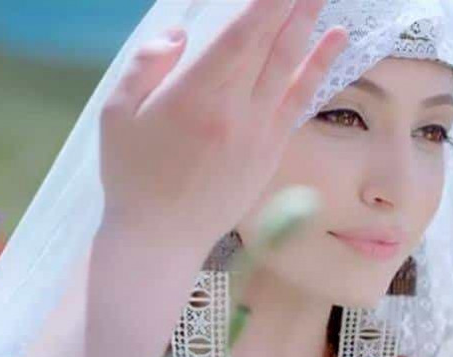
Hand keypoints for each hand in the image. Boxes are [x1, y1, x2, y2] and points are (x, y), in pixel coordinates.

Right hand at [99, 0, 346, 243]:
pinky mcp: (272, 150)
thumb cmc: (133, 175)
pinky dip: (319, 67)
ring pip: (292, 68)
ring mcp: (260, 132)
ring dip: (310, 26)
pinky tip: (334, 43)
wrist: (164, 237)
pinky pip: (300, 99)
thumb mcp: (117, 115)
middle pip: (272, 46)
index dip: (264, 4)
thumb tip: (180, 34)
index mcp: (196, 97)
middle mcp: (236, 111)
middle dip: (292, 6)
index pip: (239, 37)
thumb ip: (145, 66)